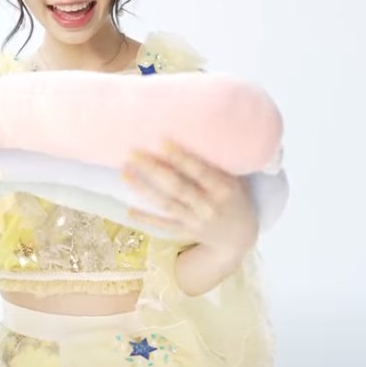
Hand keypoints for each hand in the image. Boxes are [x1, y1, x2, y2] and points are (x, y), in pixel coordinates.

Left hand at [121, 140, 258, 257]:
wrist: (240, 237)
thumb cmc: (236, 197)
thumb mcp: (236, 179)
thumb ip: (218, 162)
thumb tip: (197, 130)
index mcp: (224, 189)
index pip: (199, 171)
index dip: (180, 157)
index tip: (161, 141)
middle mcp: (209, 206)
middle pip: (177, 187)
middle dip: (153, 169)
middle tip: (133, 153)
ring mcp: (196, 221)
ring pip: (166, 204)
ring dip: (144, 189)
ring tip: (125, 173)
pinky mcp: (186, 232)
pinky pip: (163, 227)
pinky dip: (147, 219)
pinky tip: (129, 210)